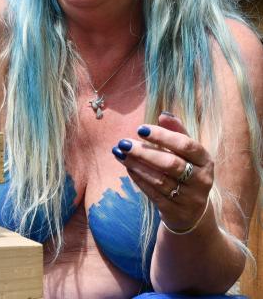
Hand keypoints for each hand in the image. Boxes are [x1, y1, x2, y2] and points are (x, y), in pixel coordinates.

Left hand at [112, 112, 213, 231]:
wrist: (192, 211)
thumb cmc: (187, 171)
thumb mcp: (187, 152)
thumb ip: (177, 131)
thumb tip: (163, 115)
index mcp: (206, 161)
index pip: (185, 145)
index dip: (163, 136)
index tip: (140, 129)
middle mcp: (201, 180)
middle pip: (171, 164)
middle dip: (144, 152)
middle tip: (123, 142)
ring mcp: (189, 198)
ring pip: (160, 180)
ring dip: (137, 165)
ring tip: (120, 153)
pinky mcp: (175, 211)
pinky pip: (154, 193)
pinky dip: (139, 179)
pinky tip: (127, 167)